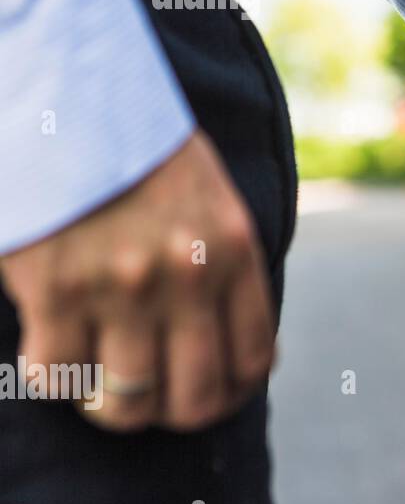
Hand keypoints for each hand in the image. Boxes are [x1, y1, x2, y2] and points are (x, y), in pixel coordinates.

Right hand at [0, 131, 274, 431]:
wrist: (68, 91)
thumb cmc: (138, 145)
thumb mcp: (209, 196)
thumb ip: (224, 264)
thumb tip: (237, 345)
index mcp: (234, 249)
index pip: (253, 359)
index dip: (230, 394)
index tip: (209, 393)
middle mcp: (188, 275)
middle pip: (196, 398)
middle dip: (174, 412)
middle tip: (151, 398)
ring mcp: (122, 286)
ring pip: (129, 402)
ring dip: (112, 407)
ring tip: (99, 386)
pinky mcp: (56, 288)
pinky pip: (59, 375)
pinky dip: (54, 375)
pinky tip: (52, 348)